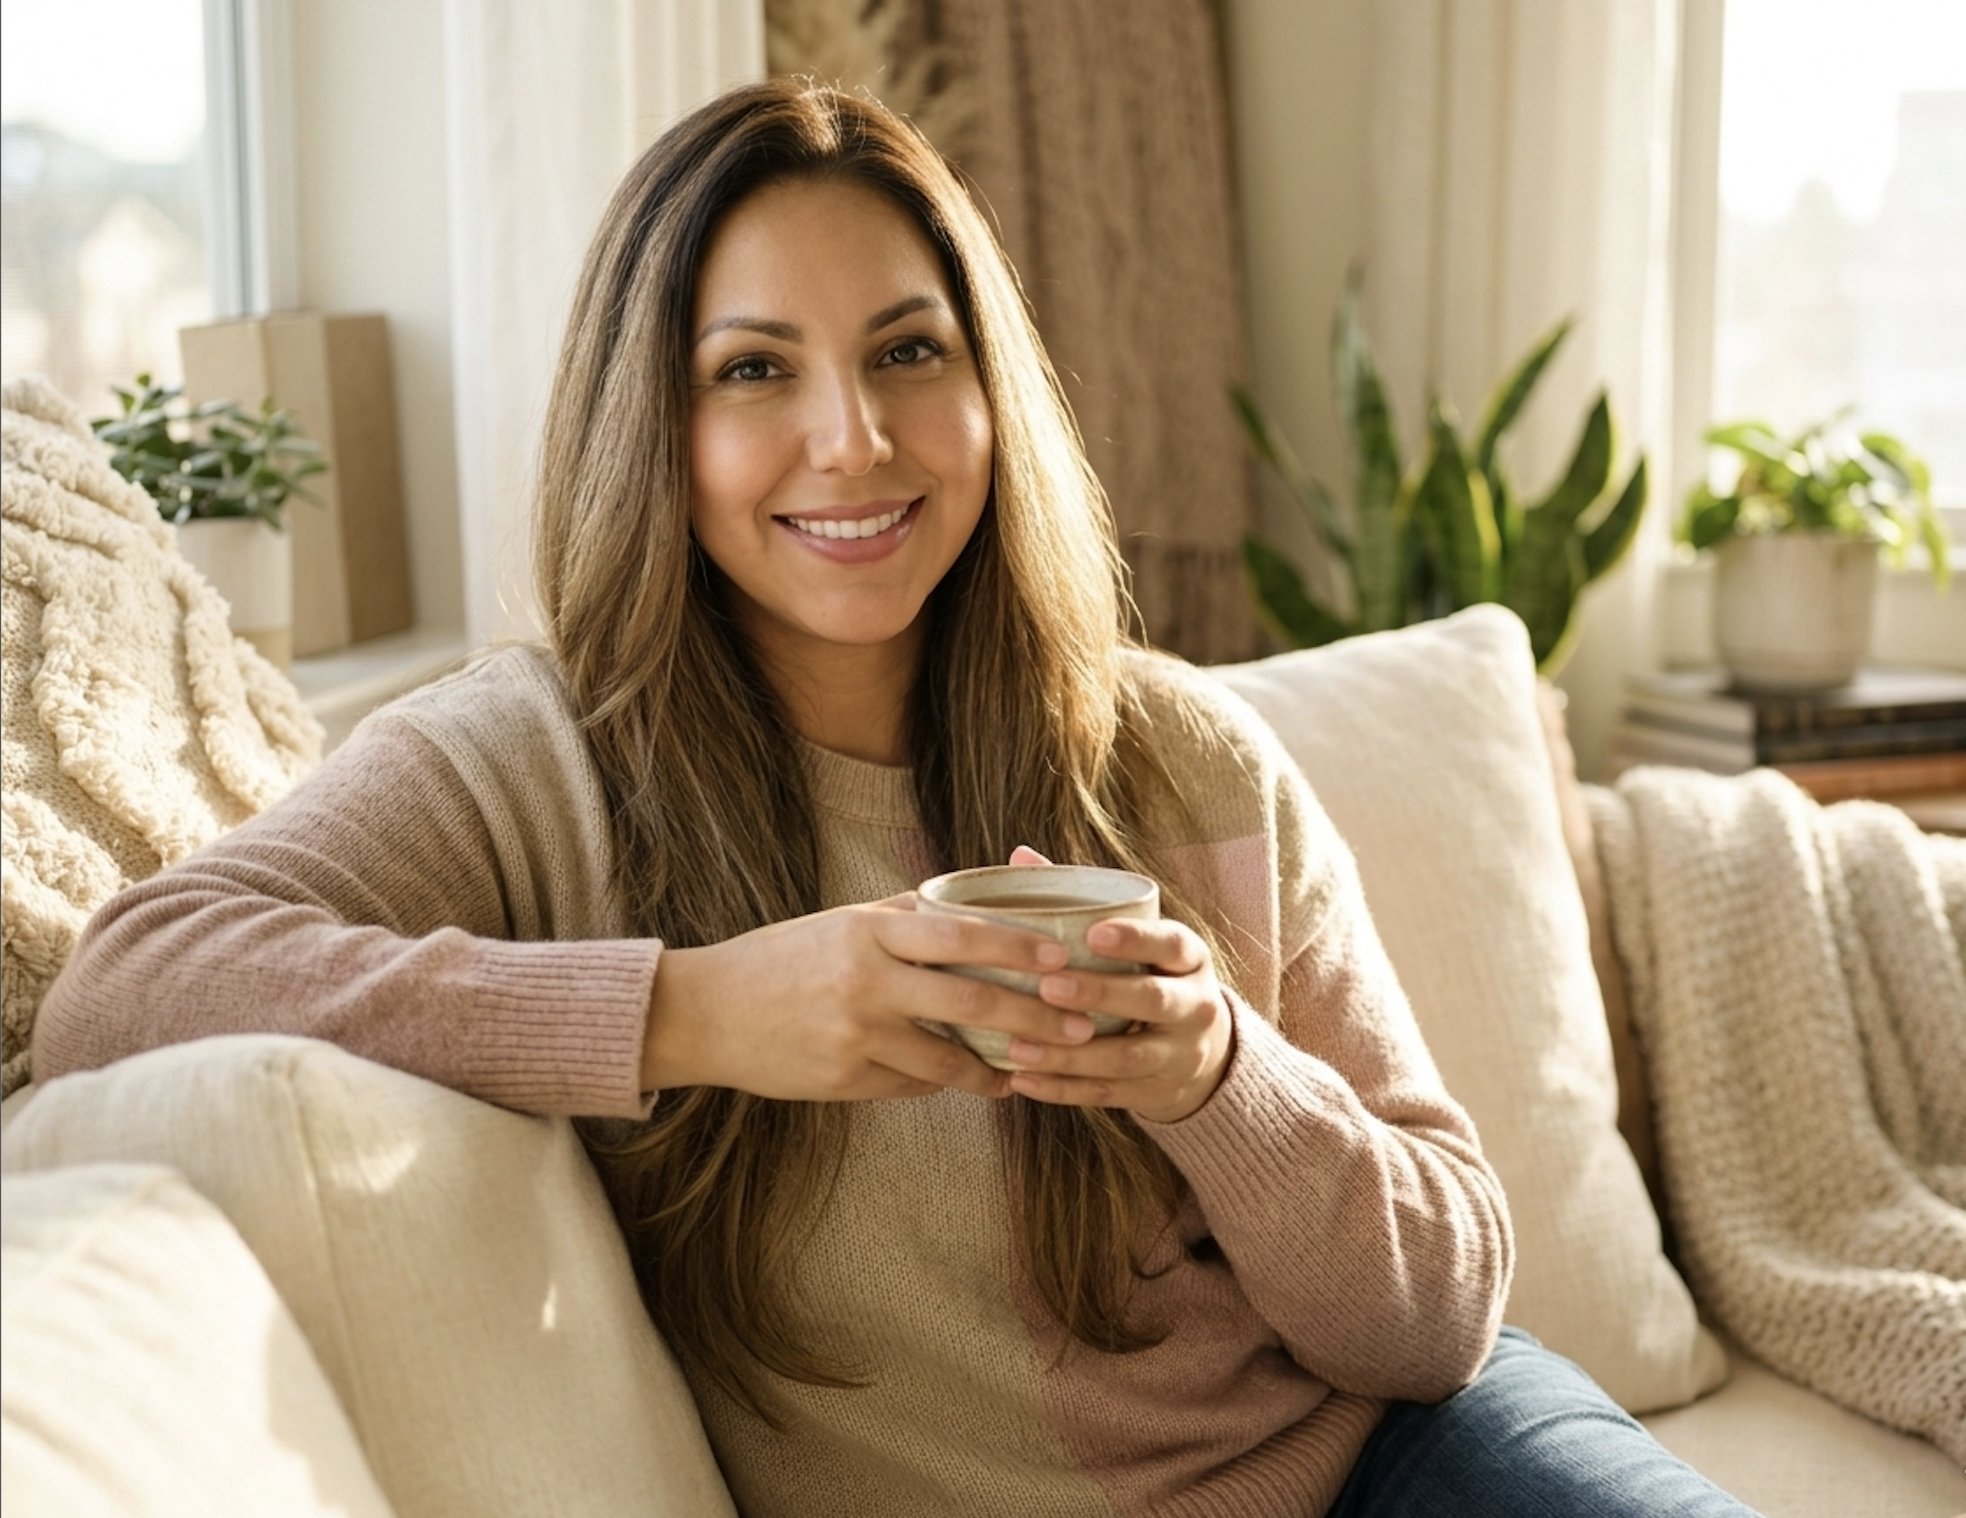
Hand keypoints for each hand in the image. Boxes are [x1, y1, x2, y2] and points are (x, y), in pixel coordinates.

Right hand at [641, 894, 1102, 1101]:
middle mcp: (866, 982)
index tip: (1062, 957)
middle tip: (1080, 1026)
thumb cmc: (782, 959)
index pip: (960, 934)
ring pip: (949, 1059)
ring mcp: (856, 1036)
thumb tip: (975, 909)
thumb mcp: (842, 923)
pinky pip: (913, 1084)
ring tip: (1034, 1069)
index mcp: (868, 932)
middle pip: (971, 1002)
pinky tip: (974, 1084)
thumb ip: (905, 920)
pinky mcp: (846, 1080)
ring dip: (999, 1067)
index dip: (1017, 947)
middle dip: (1034, 1017)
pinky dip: (947, 1083)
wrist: (707, 1013)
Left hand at [998, 847, 1233, 1124]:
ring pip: (1127, 1057)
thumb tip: (1020, 854)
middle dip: (1100, 995)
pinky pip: (1108, 1094)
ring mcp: (1178, 1054)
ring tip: (1017, 1046)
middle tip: (1048, 986)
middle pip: (1152, 1000)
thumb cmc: (1147, 974)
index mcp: (1190, 958)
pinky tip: (1021, 1079)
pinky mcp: (1155, 1092)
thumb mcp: (1136, 938)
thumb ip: (1082, 899)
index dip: (1136, 939)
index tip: (1094, 933)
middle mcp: (1194, 1006)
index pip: (1172, 943)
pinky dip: (1063, 1090)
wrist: (1200, 1053)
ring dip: (1070, 1054)